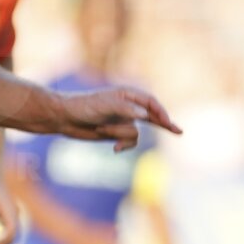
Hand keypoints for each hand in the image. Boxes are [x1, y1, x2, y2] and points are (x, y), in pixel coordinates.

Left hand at [56, 87, 181, 151]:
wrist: (64, 118)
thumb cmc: (83, 107)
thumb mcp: (105, 106)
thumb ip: (126, 109)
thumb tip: (145, 115)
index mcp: (127, 95)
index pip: (150, 103)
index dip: (160, 112)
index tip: (166, 123)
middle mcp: (127, 108)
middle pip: (152, 116)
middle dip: (164, 124)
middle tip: (179, 132)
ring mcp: (122, 121)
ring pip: (135, 134)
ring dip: (119, 134)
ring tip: (101, 129)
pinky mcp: (116, 134)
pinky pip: (128, 143)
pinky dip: (122, 145)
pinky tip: (113, 149)